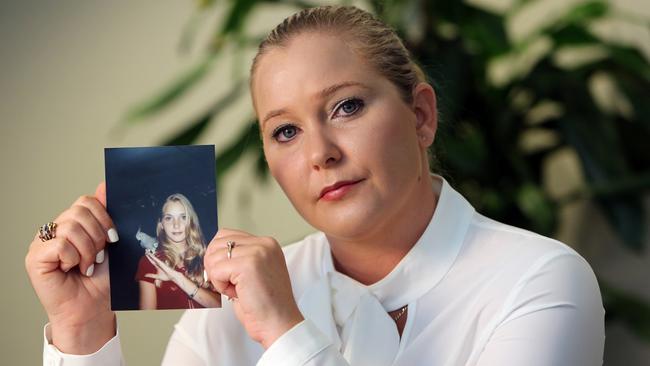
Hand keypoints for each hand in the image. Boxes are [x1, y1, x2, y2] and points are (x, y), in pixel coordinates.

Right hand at [24, 182, 118, 353]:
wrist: (94, 308)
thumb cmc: (102, 279)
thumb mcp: (110, 242)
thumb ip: (106, 215)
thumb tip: (105, 184)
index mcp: (73, 223)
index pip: (86, 201)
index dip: (104, 217)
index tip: (113, 237)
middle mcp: (55, 230)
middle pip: (79, 211)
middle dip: (98, 235)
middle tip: (99, 255)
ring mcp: (42, 242)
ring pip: (71, 227)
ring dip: (88, 250)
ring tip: (87, 265)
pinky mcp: (35, 257)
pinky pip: (60, 244)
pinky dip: (73, 258)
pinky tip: (73, 269)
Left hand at [144, 252, 180, 286]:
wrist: (172, 276)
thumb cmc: (166, 277)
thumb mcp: (157, 277)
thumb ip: (151, 275)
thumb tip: (145, 275)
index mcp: (157, 267)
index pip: (152, 262)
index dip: (149, 258)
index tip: (146, 255)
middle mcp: (158, 264)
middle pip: (153, 259)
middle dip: (149, 256)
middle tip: (146, 252)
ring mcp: (160, 263)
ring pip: (154, 258)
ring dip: (150, 255)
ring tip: (147, 252)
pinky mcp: (161, 263)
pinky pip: (156, 260)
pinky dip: (153, 257)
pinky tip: (151, 255)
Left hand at [203, 229, 303, 348]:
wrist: (279, 324)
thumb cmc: (265, 305)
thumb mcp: (253, 273)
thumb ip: (239, 257)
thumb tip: (211, 253)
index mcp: (267, 244)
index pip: (226, 235)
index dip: (218, 257)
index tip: (227, 275)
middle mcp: (264, 244)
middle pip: (217, 243)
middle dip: (215, 266)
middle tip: (231, 284)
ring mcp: (258, 252)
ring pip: (214, 257)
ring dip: (219, 278)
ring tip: (238, 289)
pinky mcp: (248, 265)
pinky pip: (216, 271)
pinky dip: (220, 286)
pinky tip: (237, 294)